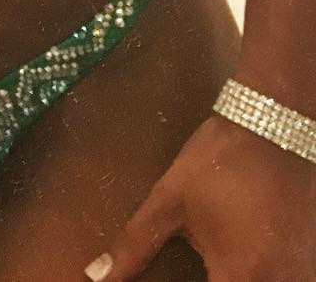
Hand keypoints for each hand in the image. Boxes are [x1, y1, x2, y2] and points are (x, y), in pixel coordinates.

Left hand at [86, 116, 315, 279]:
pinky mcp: (309, 264)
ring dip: (233, 279)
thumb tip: (97, 276)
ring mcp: (300, 276)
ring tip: (211, 266)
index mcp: (240, 277)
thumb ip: (134, 245)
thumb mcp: (169, 201)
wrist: (273, 126)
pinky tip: (237, 265)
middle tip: (194, 269)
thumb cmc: (217, 163)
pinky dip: (257, 278)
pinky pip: (284, 281)